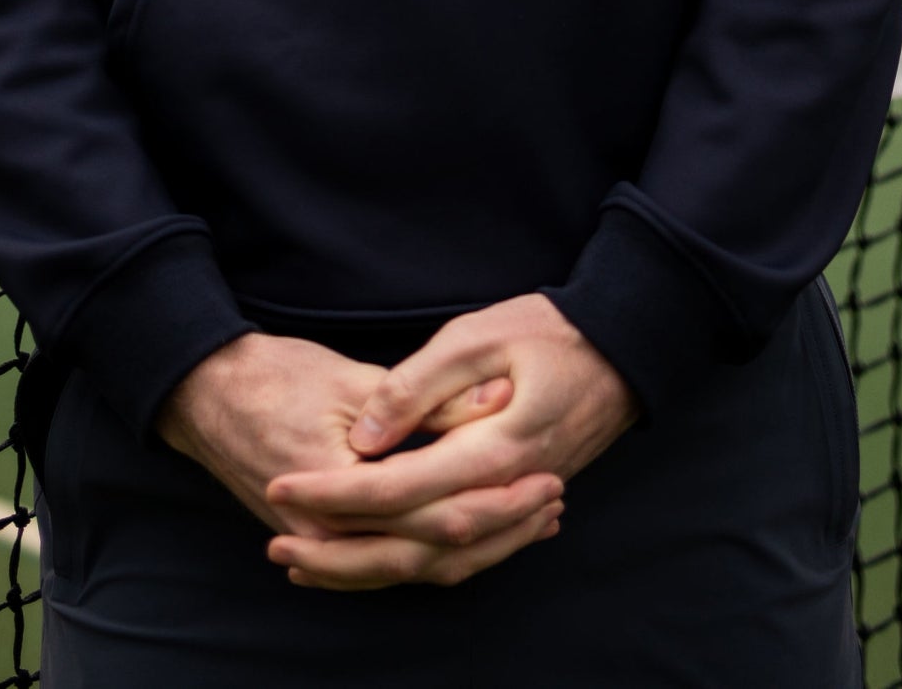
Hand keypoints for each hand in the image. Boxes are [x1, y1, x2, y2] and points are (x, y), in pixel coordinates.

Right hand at [156, 332, 538, 568]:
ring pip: (417, 570)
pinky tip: (476, 537)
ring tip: (533, 522)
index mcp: (340, 493)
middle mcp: (333, 536)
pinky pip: (393, 565)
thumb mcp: (355, 380)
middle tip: (553, 504)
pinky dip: (439, 553)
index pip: (437, 515)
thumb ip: (428, 402)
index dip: (498, 500)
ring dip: (479, 549)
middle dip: (500, 533)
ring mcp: (327, 547)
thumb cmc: (277, 377)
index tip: (547, 476)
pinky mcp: (328, 543)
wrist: (209, 397)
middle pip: (434, 556)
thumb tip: (500, 399)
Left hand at [264, 293, 634, 590]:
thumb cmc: (549, 331)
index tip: (280, 488)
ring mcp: (516, 506)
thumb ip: (417, 388)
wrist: (623, 349)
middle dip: (340, 551)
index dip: (334, 496)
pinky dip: (417, 566)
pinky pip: (465, 556)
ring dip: (372, 570)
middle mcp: (505, 493)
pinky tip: (380, 559)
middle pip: (414, 546)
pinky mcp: (519, 505)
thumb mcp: (476, 337)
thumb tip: (365, 440)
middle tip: (278, 544)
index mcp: (491, 450)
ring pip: (439, 563)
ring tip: (310, 564)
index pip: (398, 490)